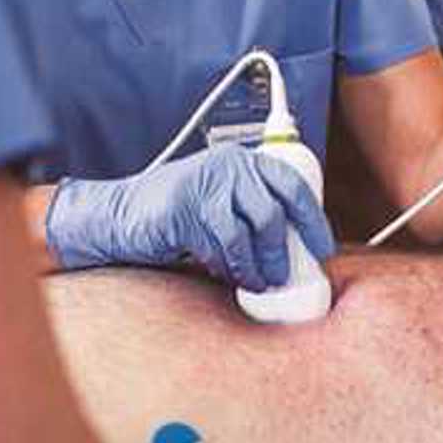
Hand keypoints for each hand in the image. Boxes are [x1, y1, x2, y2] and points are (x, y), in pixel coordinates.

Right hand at [46, 143, 337, 290]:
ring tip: (256, 281)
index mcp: (242, 160)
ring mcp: (204, 184)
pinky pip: (220, 245)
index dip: (313, 218)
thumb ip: (250, 212)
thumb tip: (296, 248)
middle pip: (272, 210)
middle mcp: (227, 165)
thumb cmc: (176, 216)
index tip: (322, 248)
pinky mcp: (185, 208)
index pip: (291, 183)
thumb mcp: (219, 200)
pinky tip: (229, 276)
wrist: (120, 217)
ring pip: (248, 231)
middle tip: (283, 274)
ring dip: (257, 265)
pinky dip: (230, 267)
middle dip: (282, 250)